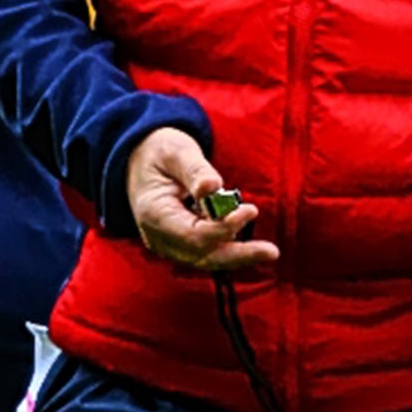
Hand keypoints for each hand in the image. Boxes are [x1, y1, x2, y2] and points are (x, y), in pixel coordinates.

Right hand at [126, 127, 278, 273]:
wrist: (139, 159)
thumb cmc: (160, 151)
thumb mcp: (176, 151)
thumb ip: (196, 170)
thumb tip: (214, 186)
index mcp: (154, 213)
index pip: (192, 234)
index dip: (223, 228)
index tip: (250, 210)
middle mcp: (158, 237)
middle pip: (201, 256)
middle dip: (238, 255)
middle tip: (271, 252)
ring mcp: (167, 244)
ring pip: (205, 259)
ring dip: (237, 256)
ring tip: (267, 251)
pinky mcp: (179, 243)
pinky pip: (205, 253)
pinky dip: (227, 249)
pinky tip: (250, 245)